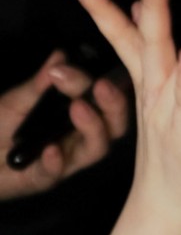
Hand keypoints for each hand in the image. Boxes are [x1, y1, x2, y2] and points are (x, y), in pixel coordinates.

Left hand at [0, 52, 128, 200]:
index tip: (72, 69)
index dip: (102, 81)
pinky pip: (56, 172)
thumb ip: (39, 83)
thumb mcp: (18, 99)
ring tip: (78, 107)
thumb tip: (60, 55)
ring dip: (93, 127)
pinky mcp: (45, 179)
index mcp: (81, 113)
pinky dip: (56, 161)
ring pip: (96, 148)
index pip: (104, 98)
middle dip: (114, 105)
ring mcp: (66, 159)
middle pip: (114, 125)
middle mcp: (80, 136)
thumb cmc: (1, 126)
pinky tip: (50, 150)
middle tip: (101, 86)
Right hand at [69, 0, 180, 234]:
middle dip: (149, 3)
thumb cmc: (175, 150)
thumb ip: (157, 57)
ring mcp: (172, 111)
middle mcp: (160, 92)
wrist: (174, 205)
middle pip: (150, 40)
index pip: (127, 37)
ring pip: (169, 61)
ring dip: (162, 27)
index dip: (105, 9)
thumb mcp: (170, 99)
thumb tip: (139, 13)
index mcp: (155, 82)